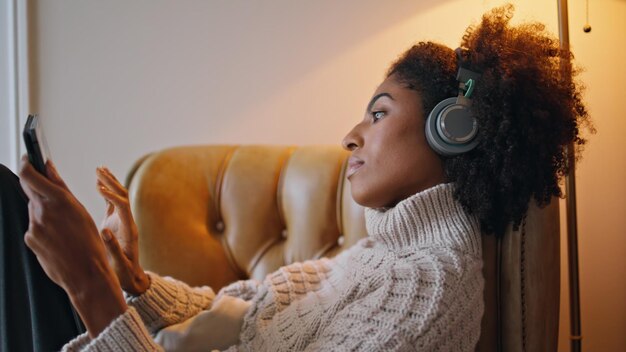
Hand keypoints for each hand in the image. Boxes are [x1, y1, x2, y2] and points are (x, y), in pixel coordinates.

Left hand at [18, 157, 126, 336]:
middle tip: (50, 190)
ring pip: (35, 210)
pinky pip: (35, 227)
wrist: (86, 274)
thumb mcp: (81, 211)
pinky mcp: (31, 240)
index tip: (28, 158)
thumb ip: (61, 188)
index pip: (29, 175)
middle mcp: (42, 212)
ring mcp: (34, 227)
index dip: (26, 163)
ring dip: (45, 211)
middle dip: (38, 187)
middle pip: (30, 191)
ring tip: (64, 226)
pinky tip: (59, 238)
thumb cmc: (90, 242)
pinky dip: (44, 228)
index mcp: (58, 201)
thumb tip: (48, 167)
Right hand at [96, 166, 149, 294]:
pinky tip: (98, 182)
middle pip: (123, 196)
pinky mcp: (117, 222)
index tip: (98, 187)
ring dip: (110, 182)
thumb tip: (104, 231)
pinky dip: (106, 191)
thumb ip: (112, 248)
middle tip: (98, 170)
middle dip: (111, 182)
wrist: (132, 277)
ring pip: (119, 196)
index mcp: (129, 230)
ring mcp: (123, 220)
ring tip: (99, 169)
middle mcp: (128, 221)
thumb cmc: (125, 273)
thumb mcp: (119, 264)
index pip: (122, 206)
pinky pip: (113, 202)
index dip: (111, 196)